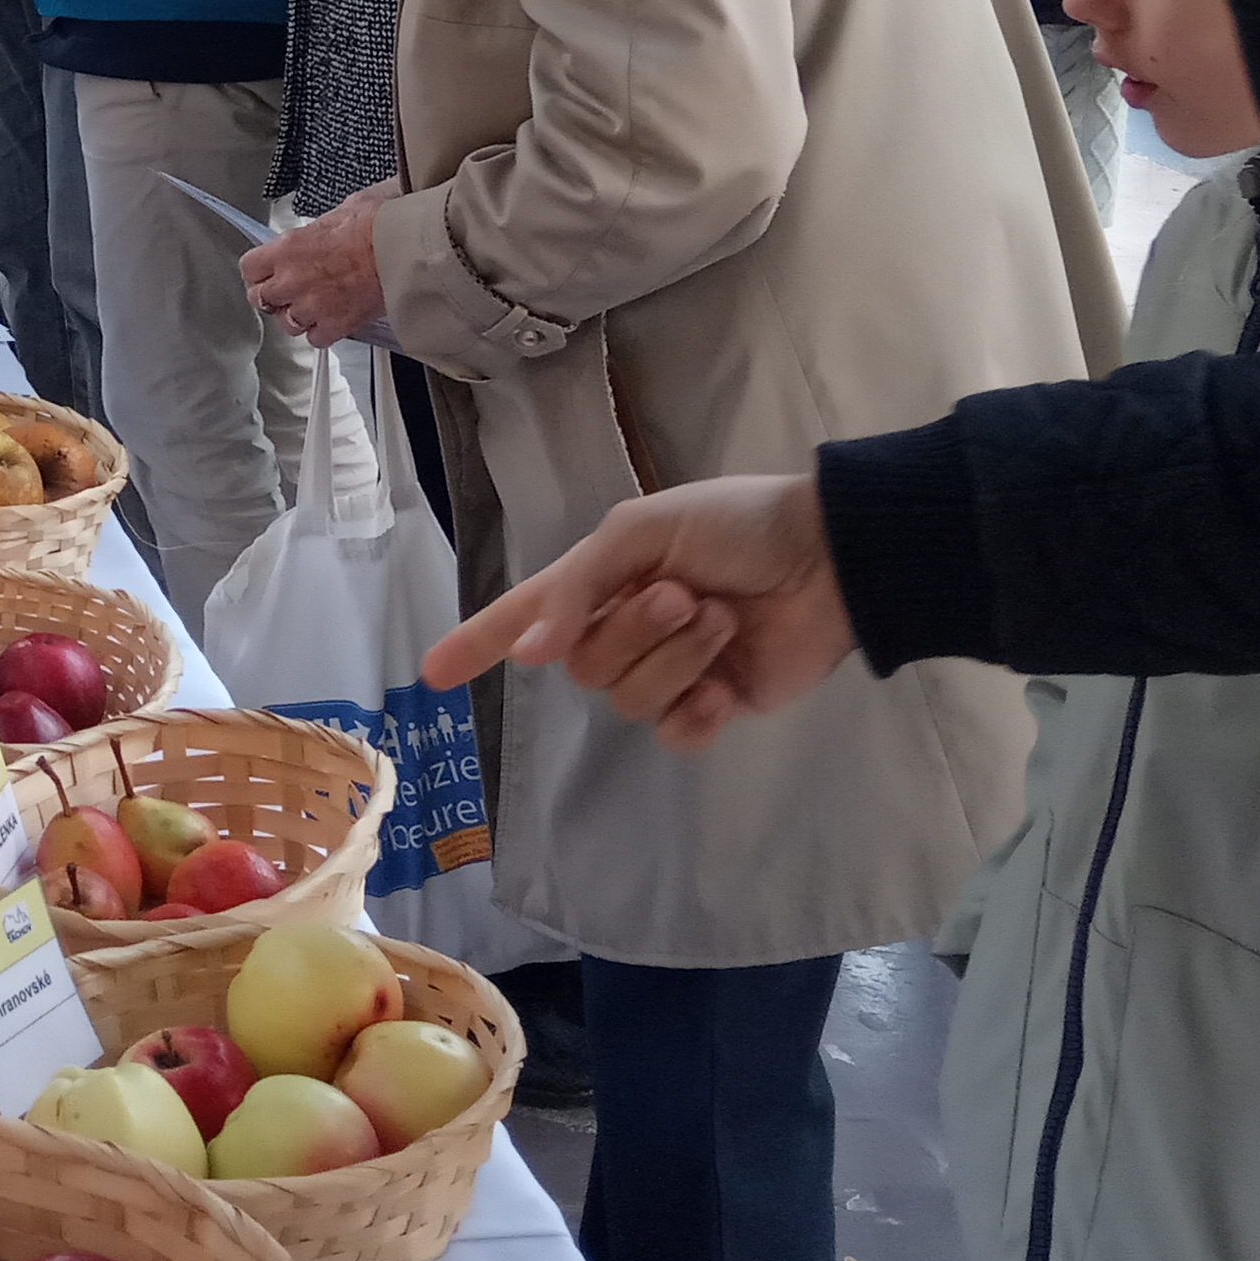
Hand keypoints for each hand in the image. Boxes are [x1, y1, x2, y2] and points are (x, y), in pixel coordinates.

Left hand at [239, 190, 390, 345]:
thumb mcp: (341, 210)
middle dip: (273, 295)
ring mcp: (312, 306)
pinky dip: (322, 332)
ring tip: (313, 305)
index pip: (249, 269)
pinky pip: (315, 339)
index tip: (266, 272)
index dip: (258, 272)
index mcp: (287, 248)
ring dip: (297, 316)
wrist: (404, 248)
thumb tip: (322, 230)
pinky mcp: (336, 325)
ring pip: (287, 324)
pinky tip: (332, 319)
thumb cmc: (377, 224)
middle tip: (288, 290)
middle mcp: (292, 280)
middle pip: (261, 300)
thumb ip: (319, 229)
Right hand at [421, 473, 854, 751]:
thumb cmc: (736, 525)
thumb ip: (579, 590)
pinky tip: (725, 686)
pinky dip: (698, 712)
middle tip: (687, 595)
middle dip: (635, 630)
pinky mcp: (713, 706)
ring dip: (678, 658)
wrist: (828, 559)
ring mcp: (668, 671)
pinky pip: (674, 734)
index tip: (431, 674)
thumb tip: (533, 655)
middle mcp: (623, 629)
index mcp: (599, 581)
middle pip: (582, 665)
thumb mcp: (644, 530)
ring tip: (722, 622)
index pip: (523, 617)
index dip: (477, 643)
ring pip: (627, 699)